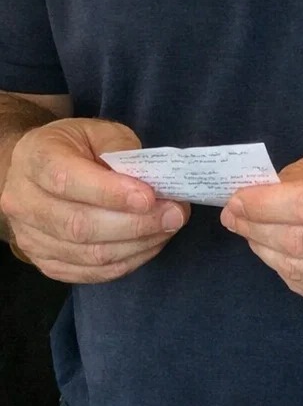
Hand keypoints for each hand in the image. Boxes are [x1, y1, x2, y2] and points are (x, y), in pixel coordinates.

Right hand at [2, 119, 188, 282]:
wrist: (37, 171)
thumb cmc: (74, 147)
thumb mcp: (98, 132)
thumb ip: (122, 152)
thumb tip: (154, 182)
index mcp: (35, 159)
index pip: (67, 180)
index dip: (111, 193)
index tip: (149, 197)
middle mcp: (24, 201)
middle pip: (79, 225)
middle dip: (135, 224)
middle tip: (174, 215)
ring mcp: (30, 237)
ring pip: (88, 255)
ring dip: (137, 245)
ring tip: (168, 228)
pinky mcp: (45, 262)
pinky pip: (89, 273)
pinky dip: (126, 262)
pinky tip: (149, 244)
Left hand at [220, 145, 302, 306]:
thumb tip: (263, 189)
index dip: (264, 204)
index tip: (236, 199)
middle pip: (298, 239)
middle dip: (255, 227)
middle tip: (234, 215)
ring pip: (298, 268)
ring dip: (264, 250)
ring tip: (252, 232)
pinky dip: (284, 270)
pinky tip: (279, 252)